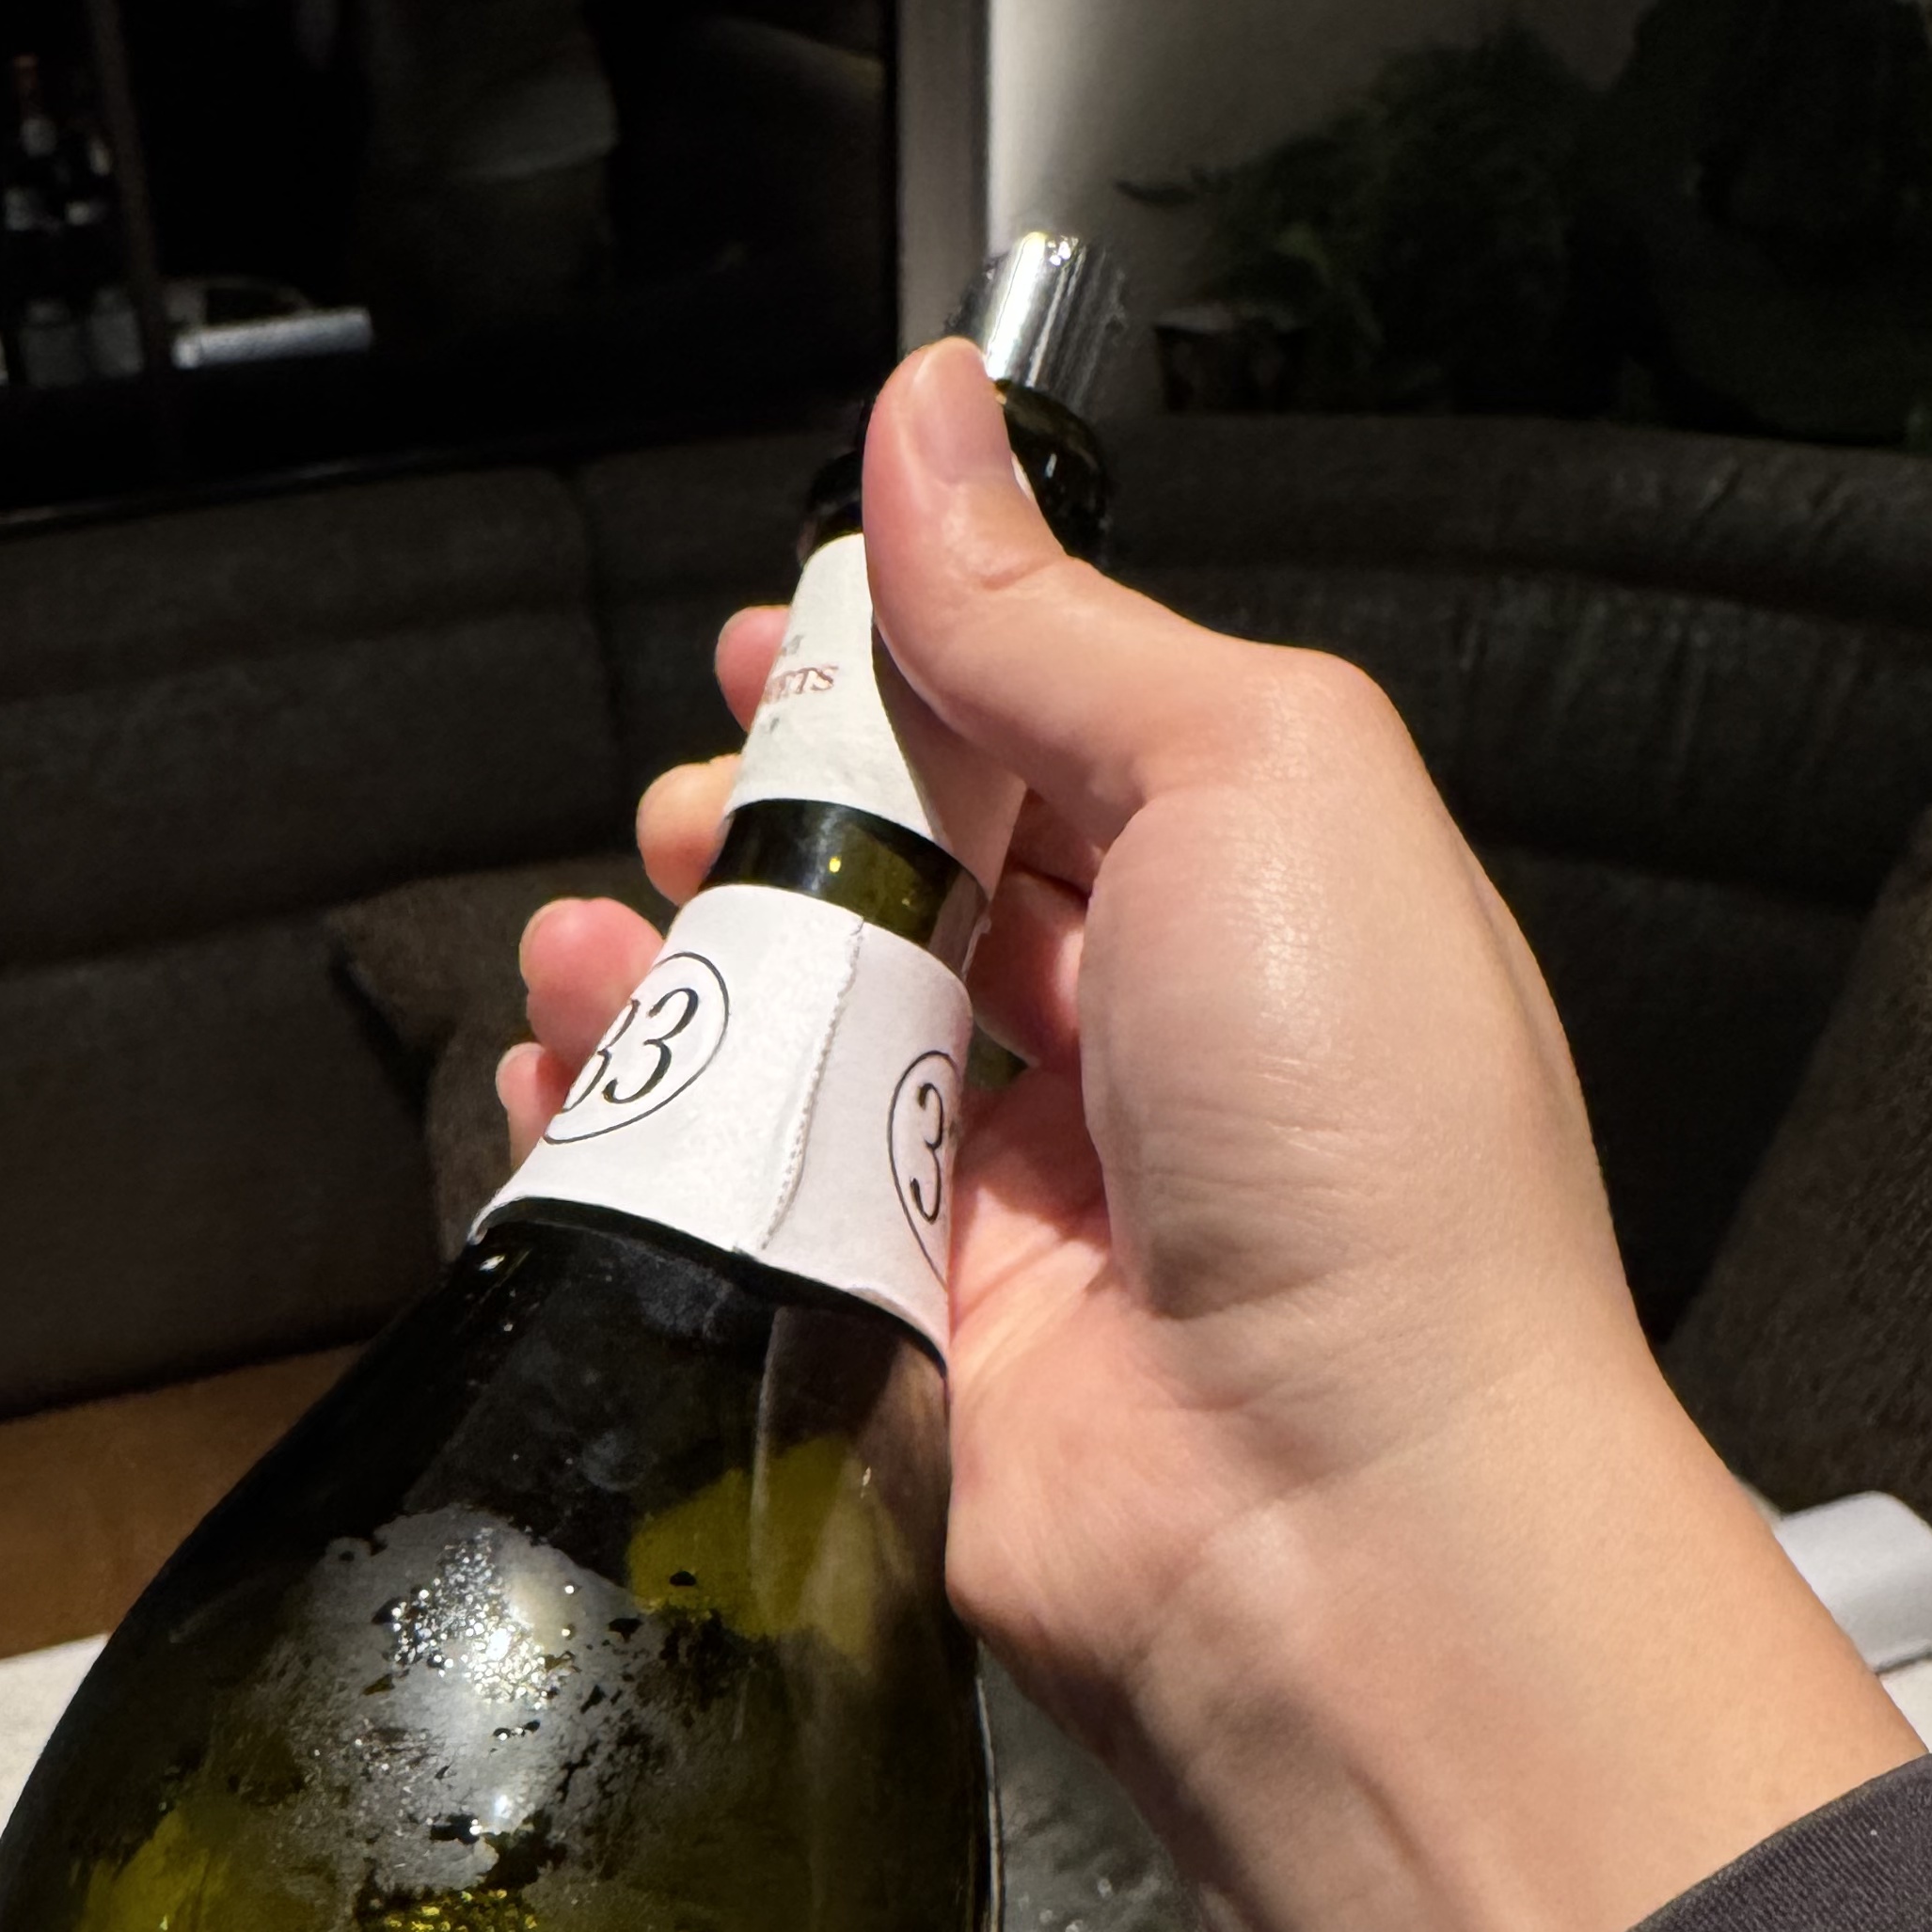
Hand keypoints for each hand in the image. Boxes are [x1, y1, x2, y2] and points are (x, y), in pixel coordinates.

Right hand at [500, 342, 1915, 1931]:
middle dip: (766, 834)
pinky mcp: (899, 1346)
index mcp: (1242, 895)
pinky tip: (567, 1089)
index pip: (1036, 743)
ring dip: (673, 982)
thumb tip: (928, 415)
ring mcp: (1010, 1213)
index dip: (898, 673)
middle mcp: (1132, 1055)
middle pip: (897, 897)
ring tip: (588, 943)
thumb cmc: (1364, 1141)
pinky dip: (636, 1147)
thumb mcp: (1249, 774)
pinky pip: (738, 1220)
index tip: (775, 634)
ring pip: (798, 1057)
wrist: (1344, 1516)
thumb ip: (1056, 614)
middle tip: (691, 813)